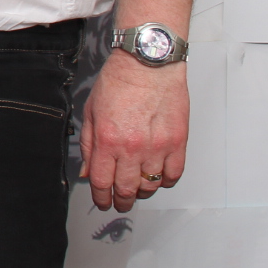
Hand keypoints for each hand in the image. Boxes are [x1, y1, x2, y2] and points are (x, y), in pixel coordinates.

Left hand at [79, 50, 189, 211]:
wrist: (147, 64)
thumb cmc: (118, 83)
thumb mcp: (91, 112)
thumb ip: (88, 145)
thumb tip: (89, 172)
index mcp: (107, 140)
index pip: (102, 182)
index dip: (101, 197)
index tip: (102, 202)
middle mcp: (132, 148)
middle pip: (126, 189)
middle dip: (121, 201)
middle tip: (120, 203)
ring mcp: (158, 147)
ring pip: (151, 186)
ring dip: (143, 191)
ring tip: (138, 188)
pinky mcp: (178, 142)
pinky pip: (173, 175)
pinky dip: (165, 181)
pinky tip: (158, 177)